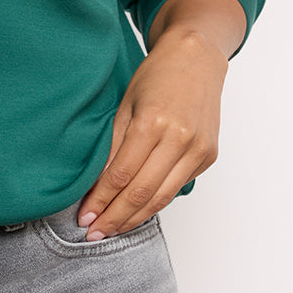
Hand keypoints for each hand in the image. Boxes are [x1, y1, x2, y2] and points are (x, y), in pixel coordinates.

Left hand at [76, 26, 226, 239]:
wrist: (196, 59)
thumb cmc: (156, 77)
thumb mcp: (125, 105)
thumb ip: (112, 146)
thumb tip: (96, 185)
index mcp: (153, 123)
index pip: (120, 175)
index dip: (101, 200)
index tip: (84, 216)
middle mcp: (179, 139)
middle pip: (142, 192)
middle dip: (115, 217)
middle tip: (93, 232)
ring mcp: (198, 150)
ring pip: (162, 197)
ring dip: (135, 218)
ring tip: (112, 229)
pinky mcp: (209, 156)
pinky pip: (177, 186)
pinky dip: (156, 202)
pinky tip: (137, 211)